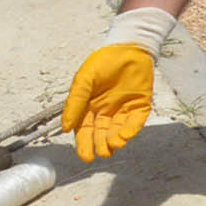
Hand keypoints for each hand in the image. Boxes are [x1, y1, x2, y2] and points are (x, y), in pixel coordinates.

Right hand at [64, 43, 154, 160]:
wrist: (128, 48)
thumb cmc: (103, 62)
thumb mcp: (83, 80)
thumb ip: (75, 103)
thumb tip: (65, 128)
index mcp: (89, 107)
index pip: (85, 130)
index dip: (84, 144)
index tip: (86, 157)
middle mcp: (105, 111)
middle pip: (101, 134)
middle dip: (100, 146)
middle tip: (100, 154)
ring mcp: (123, 109)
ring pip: (118, 131)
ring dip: (115, 140)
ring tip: (113, 146)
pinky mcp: (140, 105)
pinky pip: (135, 121)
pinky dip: (131, 130)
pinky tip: (125, 136)